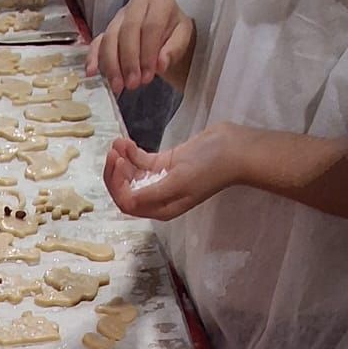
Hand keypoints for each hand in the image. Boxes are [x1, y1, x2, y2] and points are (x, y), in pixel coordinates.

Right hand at [88, 0, 194, 95]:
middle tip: (132, 84)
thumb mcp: (183, 38)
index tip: (148, 77)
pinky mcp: (108, 28)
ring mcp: (120, 15)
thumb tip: (161, 64)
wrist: (167, 31)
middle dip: (128, 61)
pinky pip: (97, 41)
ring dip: (112, 64)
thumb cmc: (175, 33)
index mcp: (159, 0)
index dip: (147, 53)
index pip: (150, 26)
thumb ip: (175, 49)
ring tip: (118, 86)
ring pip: (110, 37)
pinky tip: (92, 72)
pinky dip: (93, 57)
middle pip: (127, 31)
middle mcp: (137, 3)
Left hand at [103, 125, 249, 220]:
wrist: (234, 149)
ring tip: (117, 143)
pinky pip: (141, 161)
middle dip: (115, 174)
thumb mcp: (179, 181)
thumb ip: (151, 193)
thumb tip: (126, 201)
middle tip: (112, 152)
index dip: (118, 186)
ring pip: (131, 174)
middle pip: (126, 190)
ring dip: (121, 160)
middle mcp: (158, 197)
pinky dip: (131, 152)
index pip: (128, 204)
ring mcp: (161, 178)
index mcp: (162, 208)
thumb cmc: (210, 167)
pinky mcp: (165, 163)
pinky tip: (125, 141)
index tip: (118, 163)